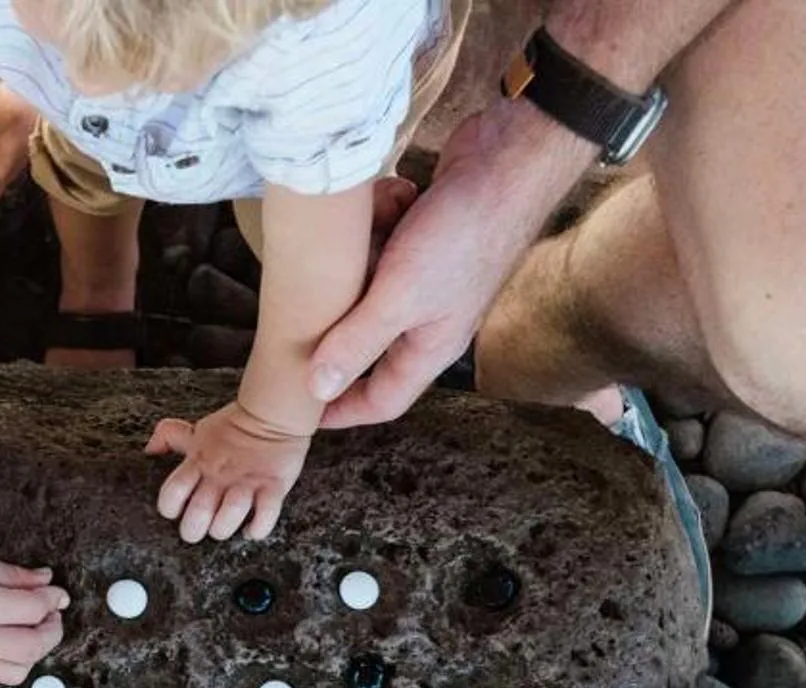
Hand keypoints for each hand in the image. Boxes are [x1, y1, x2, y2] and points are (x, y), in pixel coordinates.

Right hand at [0, 540, 65, 683]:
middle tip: (51, 612)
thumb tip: (44, 581)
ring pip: (18, 670)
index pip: (34, 611)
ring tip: (30, 628)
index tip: (57, 592)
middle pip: (34, 647)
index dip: (52, 600)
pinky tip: (7, 638)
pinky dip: (10, 660)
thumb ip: (9, 576)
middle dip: (52, 630)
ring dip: (34, 651)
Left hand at [147, 402, 314, 542]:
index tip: (176, 511)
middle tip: (200, 528)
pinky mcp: (273, 485)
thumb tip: (149, 449)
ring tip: (224, 526)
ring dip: (224, 528)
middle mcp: (220, 474)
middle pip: (199, 513)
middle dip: (194, 529)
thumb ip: (170, 437)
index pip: (172, 492)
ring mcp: (247, 481)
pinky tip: (251, 530)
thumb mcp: (196, 430)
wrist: (271, 411)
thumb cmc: (233, 424)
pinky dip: (258, 529)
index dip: (169, 508)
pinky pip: (266, 514)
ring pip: (230, 515)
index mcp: (199, 462)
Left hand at [307, 119, 575, 428]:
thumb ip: (358, 342)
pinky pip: (383, 239)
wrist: (507, 157)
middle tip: (300, 305)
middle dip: (336, 318)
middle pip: (366, 339)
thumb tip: (316, 390)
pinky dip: (380, 219)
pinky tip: (394, 199)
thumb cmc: (464, 233)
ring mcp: (424, 275)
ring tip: (368, 230)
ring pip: (368, 282)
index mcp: (430, 347)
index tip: (298, 410)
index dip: (341, 411)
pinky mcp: (419, 235)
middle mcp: (428, 317)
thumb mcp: (401, 297)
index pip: (382, 400)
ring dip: (360, 255)